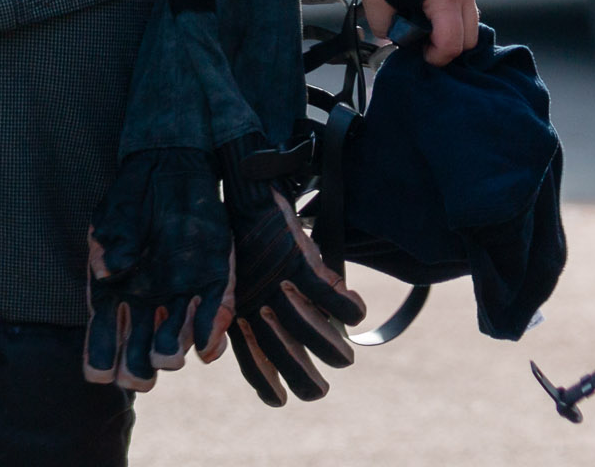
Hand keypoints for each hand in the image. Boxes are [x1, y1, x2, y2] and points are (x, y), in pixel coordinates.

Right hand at [84, 148, 233, 390]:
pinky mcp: (214, 280)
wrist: (171, 167)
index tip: (103, 372)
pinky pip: (215, 316)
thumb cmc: (133, 196)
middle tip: (143, 371)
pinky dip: (211, 335)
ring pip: (178, 344)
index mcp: (114, 296)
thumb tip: (108, 270)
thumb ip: (110, 241)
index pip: (103, 343)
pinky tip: (207, 346)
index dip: (101, 363)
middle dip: (139, 370)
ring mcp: (182, 296)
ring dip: (173, 354)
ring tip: (172, 355)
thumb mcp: (115, 215)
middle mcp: (147, 304)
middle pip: (140, 356)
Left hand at [222, 182, 366, 404]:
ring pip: (313, 334)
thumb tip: (275, 339)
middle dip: (304, 378)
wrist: (246, 194)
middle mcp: (256, 308)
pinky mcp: (300, 265)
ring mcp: (280, 287)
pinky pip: (333, 299)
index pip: (253, 366)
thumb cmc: (244, 241)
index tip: (281, 399)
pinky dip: (349, 308)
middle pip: (285, 360)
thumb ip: (252, 313)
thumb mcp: (240, 283)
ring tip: (344, 356)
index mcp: (238, 316)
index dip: (268, 384)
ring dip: (330, 347)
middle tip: (317, 387)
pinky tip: (357, 311)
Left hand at [353, 0, 479, 66]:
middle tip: (421, 44)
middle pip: (470, 38)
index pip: (452, 44)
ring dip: (451, 29)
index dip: (435, 58)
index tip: (418, 55)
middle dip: (447, 48)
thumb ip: (383, 24)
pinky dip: (451, 12)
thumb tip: (392, 37)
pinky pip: (464, 2)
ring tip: (422, 24)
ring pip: (470, 19)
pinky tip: (425, 6)